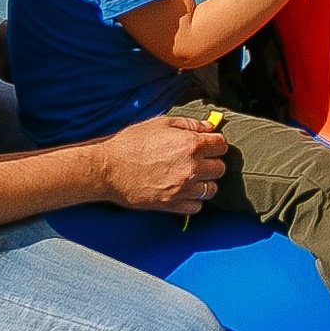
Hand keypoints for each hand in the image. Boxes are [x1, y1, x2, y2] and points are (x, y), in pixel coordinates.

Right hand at [103, 114, 228, 215]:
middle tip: (199, 160)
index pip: (222, 145)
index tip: (208, 144)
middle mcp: (191, 168)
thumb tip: (208, 127)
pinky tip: (184, 191)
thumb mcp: (160, 123)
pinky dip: (193, 200)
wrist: (107, 169)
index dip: (215, 143)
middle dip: (211, 162)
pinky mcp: (171, 205)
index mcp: (191, 145)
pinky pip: (197, 206)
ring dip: (205, 182)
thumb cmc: (131, 143)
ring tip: (192, 177)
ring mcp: (182, 189)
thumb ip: (189, 124)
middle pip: (220, 168)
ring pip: (211, 189)